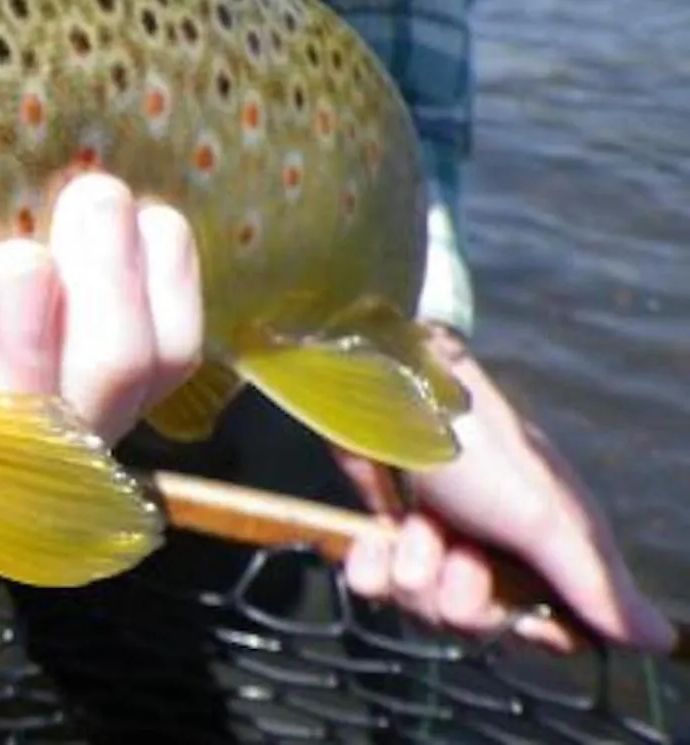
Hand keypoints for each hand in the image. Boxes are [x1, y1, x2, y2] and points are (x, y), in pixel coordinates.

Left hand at [339, 326, 675, 653]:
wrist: (383, 390)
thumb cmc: (472, 448)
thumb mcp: (543, 517)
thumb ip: (594, 584)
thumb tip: (663, 640)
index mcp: (547, 548)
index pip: (552, 628)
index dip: (534, 633)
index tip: (523, 622)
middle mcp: (494, 549)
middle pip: (480, 625)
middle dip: (462, 598)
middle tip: (459, 553)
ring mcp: (437, 540)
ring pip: (422, 606)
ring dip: (414, 569)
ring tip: (417, 525)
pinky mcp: (384, 530)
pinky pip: (372, 583)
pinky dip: (369, 562)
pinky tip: (374, 535)